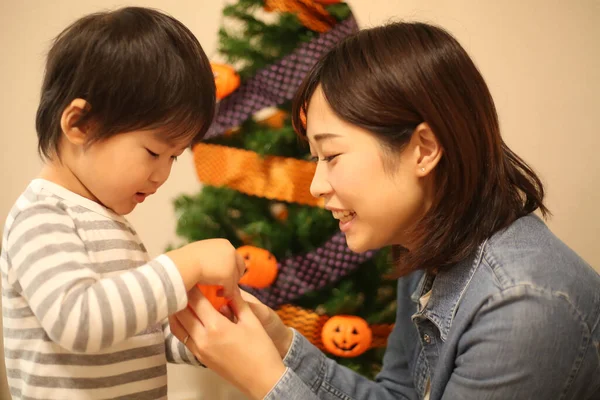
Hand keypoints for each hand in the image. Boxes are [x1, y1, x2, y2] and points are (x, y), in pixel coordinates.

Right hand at [166, 239, 245, 297]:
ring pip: (235, 279)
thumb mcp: (201, 251)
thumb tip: (208, 261)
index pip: (235, 256)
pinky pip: (231, 288)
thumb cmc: (187, 258)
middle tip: (227, 285)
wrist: (184, 263)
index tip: (225, 274)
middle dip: (234, 276)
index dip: (232, 267)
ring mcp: (231, 264)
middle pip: (240, 266)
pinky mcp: (228, 276)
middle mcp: (231, 251)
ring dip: (229, 286)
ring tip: (220, 292)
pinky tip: (219, 295)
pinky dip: (226, 293)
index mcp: (225, 244)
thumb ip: (210, 255)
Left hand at [170, 287, 285, 399]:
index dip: (192, 286)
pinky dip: (181, 324)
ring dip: (177, 311)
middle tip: (183, 283)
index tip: (192, 275)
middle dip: (181, 296)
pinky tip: (187, 316)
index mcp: (216, 327)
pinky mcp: (199, 357)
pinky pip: (183, 337)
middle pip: (182, 312)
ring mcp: (199, 350)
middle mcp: (202, 338)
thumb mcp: (252, 322)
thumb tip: (228, 287)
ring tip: (182, 298)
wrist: (262, 379)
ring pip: (177, 326)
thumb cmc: (260, 350)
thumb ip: (237, 303)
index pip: (196, 301)